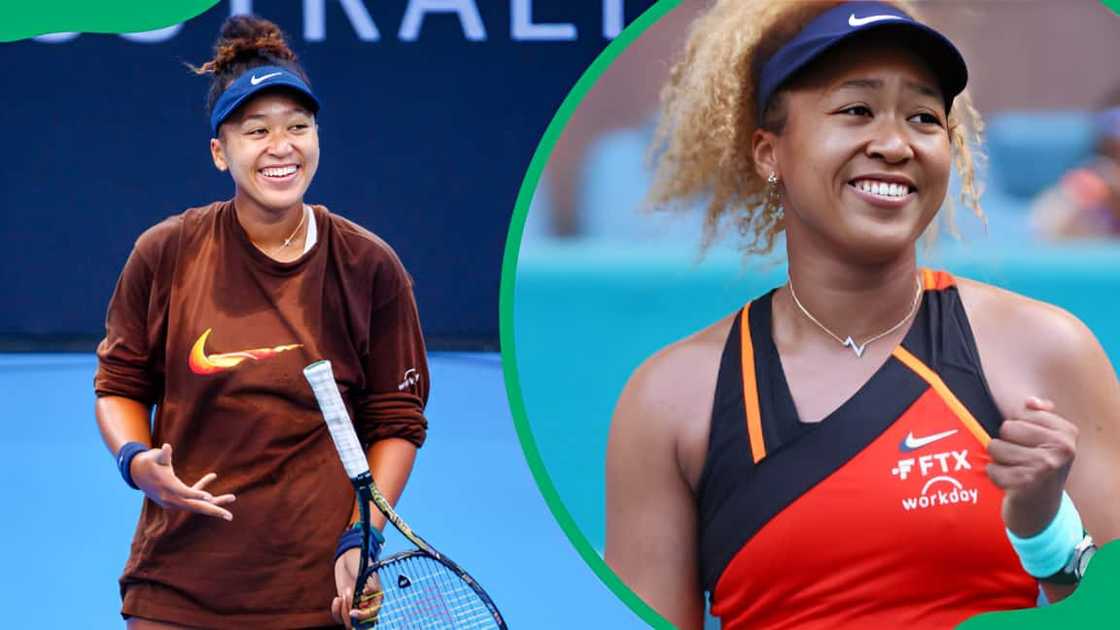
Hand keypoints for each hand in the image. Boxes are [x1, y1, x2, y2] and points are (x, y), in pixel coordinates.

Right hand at [130, 443, 235, 520]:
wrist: (137, 472)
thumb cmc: (148, 462)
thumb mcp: (154, 457)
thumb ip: (162, 455)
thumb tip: (166, 447)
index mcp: (168, 488)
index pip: (184, 494)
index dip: (196, 495)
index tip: (209, 497)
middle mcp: (172, 498)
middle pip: (195, 507)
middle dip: (212, 511)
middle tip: (229, 516)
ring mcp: (174, 501)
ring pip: (197, 504)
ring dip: (215, 502)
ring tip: (233, 497)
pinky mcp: (176, 499)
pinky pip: (192, 495)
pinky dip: (202, 488)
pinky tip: (213, 476)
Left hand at [332, 547, 383, 628]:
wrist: (349, 557)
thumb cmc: (360, 562)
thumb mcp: (368, 572)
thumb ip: (370, 585)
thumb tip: (366, 596)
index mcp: (376, 599)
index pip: (372, 615)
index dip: (362, 616)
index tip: (353, 611)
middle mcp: (366, 605)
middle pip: (360, 622)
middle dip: (350, 612)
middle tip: (347, 594)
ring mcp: (355, 606)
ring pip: (349, 621)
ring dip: (343, 610)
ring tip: (344, 592)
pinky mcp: (344, 606)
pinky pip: (339, 617)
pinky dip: (336, 611)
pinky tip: (337, 598)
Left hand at [987, 397, 1078, 536]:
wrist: (1041, 510)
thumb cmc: (1039, 468)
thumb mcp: (1047, 440)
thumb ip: (1040, 416)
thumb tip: (1030, 402)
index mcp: (1067, 433)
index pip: (1022, 414)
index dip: (1017, 430)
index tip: (1030, 446)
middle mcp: (1060, 449)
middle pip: (1007, 428)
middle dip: (1006, 443)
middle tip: (1021, 460)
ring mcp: (1044, 466)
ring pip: (995, 447)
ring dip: (998, 460)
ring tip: (1014, 470)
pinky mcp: (1025, 483)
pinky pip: (991, 468)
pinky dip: (995, 476)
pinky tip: (1010, 484)